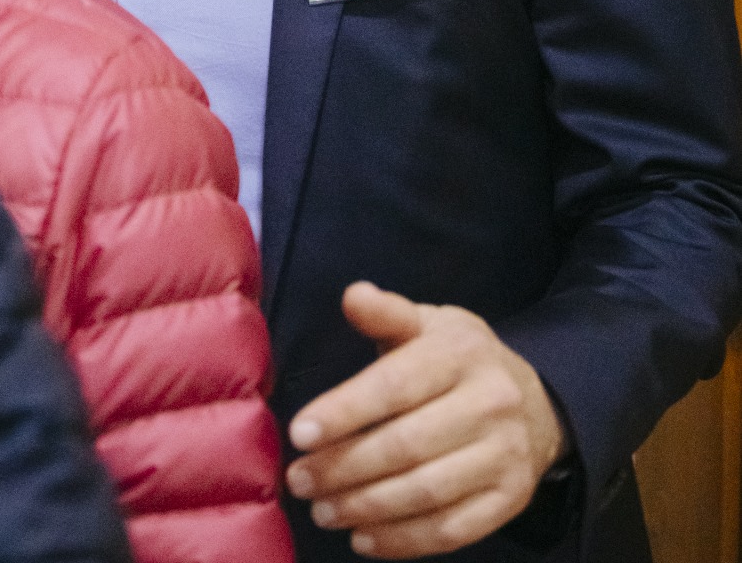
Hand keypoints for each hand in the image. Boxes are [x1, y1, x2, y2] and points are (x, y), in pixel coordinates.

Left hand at [286, 283, 565, 557]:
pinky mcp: (511, 499)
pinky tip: (363, 538)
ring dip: (366, 508)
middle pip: (406, 446)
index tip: (299, 433)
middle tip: (299, 480)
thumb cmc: (457, 359)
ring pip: (425, 493)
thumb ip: (387, 313)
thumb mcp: (427, 324)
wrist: (535, 402)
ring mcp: (505, 455)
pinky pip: (451, 530)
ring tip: (323, 511)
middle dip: (344, 467)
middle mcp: (489, 403)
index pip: (395, 386)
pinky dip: (402, 541)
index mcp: (461, 353)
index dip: (345, 411)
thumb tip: (353, 296)